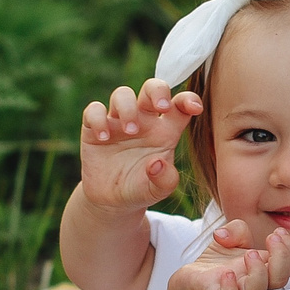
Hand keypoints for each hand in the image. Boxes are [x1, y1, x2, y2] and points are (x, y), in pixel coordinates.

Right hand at [79, 78, 202, 213]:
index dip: (189, 100)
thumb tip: (157, 163)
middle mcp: (144, 120)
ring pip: (122, 94)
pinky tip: (103, 138)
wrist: (113, 201)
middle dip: (158, 91)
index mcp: (166, 131)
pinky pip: (94, 110)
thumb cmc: (142, 189)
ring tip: (130, 130)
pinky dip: (98, 119)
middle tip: (161, 107)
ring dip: (127, 108)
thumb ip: (165, 180)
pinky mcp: (94, 127)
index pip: (180, 106)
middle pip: (152, 88)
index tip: (195, 108)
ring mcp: (118, 121)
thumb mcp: (158, 191)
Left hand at [164, 219, 289, 289]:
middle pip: (280, 280)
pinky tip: (227, 274)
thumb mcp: (229, 236)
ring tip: (249, 253)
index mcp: (263, 266)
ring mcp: (235, 289)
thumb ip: (236, 228)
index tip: (279, 233)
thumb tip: (226, 234)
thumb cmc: (218, 261)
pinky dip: (229, 289)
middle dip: (282, 258)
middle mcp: (253, 280)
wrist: (194, 282)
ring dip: (258, 271)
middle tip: (272, 238)